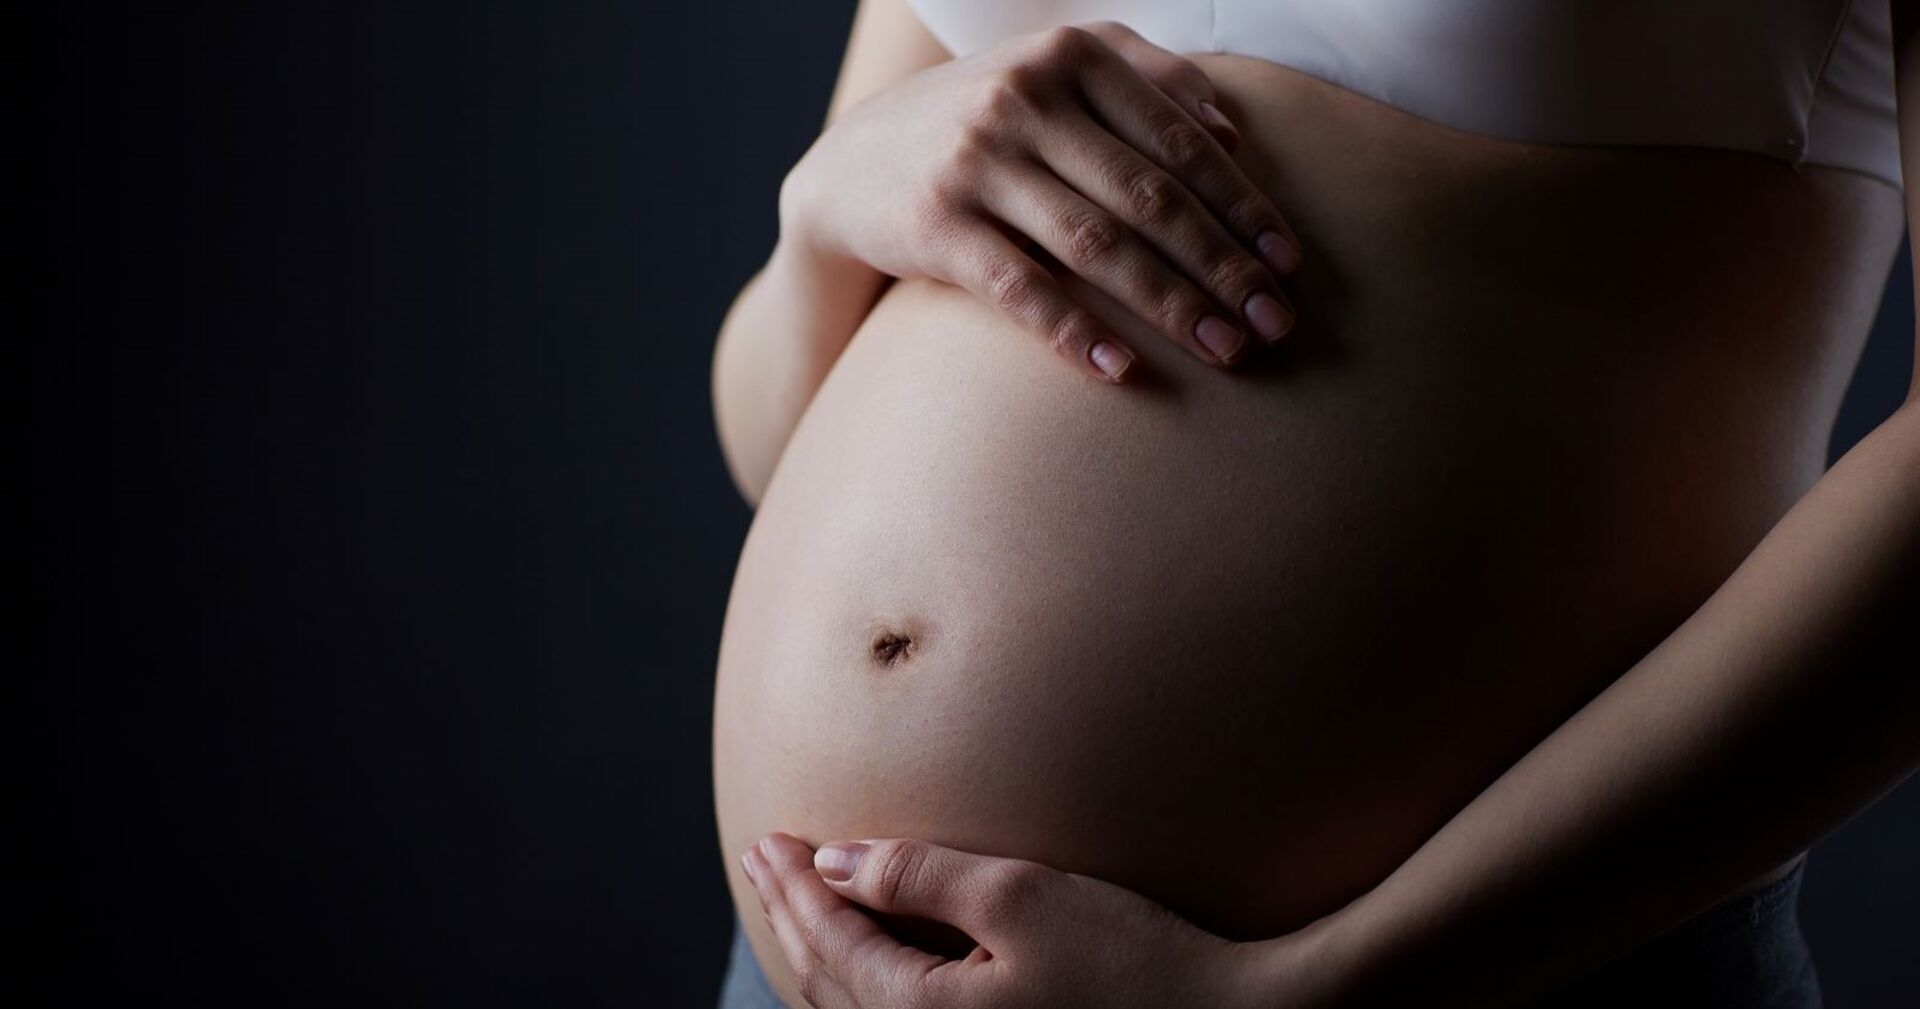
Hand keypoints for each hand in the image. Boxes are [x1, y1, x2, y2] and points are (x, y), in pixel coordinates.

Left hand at [742, 832, 1342, 1008]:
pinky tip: (871, 961)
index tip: (769, 838)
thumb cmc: (1136, 963)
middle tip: (762, 860)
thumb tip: (836, 863)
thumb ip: (922, 878)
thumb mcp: (1023, 899)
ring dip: (820, 953)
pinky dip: (864, 986)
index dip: (796, 888)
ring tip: (797, 905)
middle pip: (830, 987)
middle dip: (792, 918)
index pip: (833, 946)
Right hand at [779, 21, 1302, 381]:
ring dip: (1171, 305)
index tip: (1290, 265)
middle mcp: (1023, 98)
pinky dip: (1076, 333)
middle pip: (1150, 197)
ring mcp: (976, 161)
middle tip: (1276, 323)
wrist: (849, 168)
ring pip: (1097, 245)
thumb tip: (1235, 129)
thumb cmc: (981, 125)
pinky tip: (1124, 371)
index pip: (1180, 141)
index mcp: (1069, 56)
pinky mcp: (935, 225)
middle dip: (1223, 266)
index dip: (1243, 207)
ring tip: (1225, 352)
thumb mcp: (1055, 75)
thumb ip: (1145, 78)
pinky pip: (1021, 289)